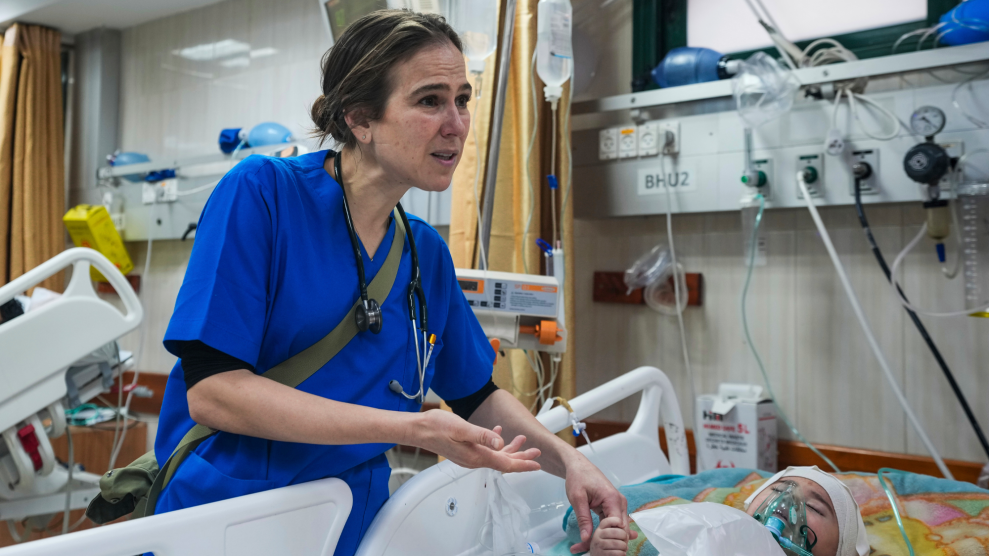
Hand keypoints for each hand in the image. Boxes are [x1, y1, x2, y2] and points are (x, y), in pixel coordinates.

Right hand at [411, 409, 540, 472]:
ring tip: (522, 441)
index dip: (523, 464)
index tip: (537, 464)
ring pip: (495, 456)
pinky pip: (485, 450)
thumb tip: (500, 442)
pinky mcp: (465, 451)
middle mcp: (474, 459)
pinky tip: (497, 433)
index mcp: (476, 456)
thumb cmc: (437, 427)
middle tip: (536, 451)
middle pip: (503, 462)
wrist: (419, 430)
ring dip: (510, 449)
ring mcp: (469, 456)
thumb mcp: (462, 429)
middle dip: (521, 457)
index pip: (505, 464)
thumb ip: (482, 436)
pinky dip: (495, 443)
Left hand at [566, 455, 635, 553]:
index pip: (617, 526)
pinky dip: (603, 532)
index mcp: (613, 499)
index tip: (594, 547)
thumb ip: (583, 519)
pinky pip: (612, 524)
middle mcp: (620, 502)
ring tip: (587, 548)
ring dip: (604, 539)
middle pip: (620, 530)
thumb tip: (586, 538)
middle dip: (606, 542)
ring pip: (616, 529)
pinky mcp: (613, 507)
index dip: (607, 538)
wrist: (579, 466)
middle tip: (590, 551)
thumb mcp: (577, 498)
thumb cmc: (578, 477)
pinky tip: (594, 542)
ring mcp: (618, 505)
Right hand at [589, 516, 629, 555]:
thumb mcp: (610, 537)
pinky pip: (617, 553)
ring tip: (623, 548)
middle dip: (624, 536)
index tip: (623, 525)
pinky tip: (621, 553)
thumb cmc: (606, 545)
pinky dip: (622, 553)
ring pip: (617, 543)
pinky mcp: (601, 554)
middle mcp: (598, 535)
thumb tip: (635, 534)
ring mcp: (599, 545)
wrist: (597, 555)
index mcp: (600, 528)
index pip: (607, 520)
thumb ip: (621, 533)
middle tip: (625, 540)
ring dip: (624, 547)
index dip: (617, 521)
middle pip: (615, 532)